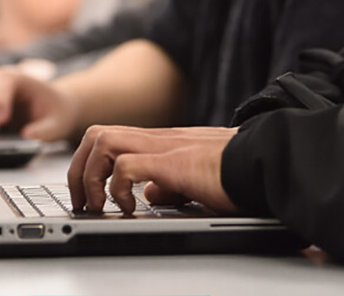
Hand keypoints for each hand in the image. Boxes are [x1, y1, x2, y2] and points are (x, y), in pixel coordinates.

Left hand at [67, 125, 238, 215]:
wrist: (264, 161)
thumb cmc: (237, 171)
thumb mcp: (194, 178)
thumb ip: (168, 183)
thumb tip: (148, 195)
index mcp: (162, 141)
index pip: (111, 137)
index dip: (90, 163)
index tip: (87, 192)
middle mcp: (158, 139)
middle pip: (96, 135)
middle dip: (79, 168)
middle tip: (83, 200)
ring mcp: (163, 147)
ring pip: (103, 142)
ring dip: (91, 175)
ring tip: (98, 203)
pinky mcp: (171, 163)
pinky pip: (125, 166)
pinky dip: (117, 187)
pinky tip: (129, 207)